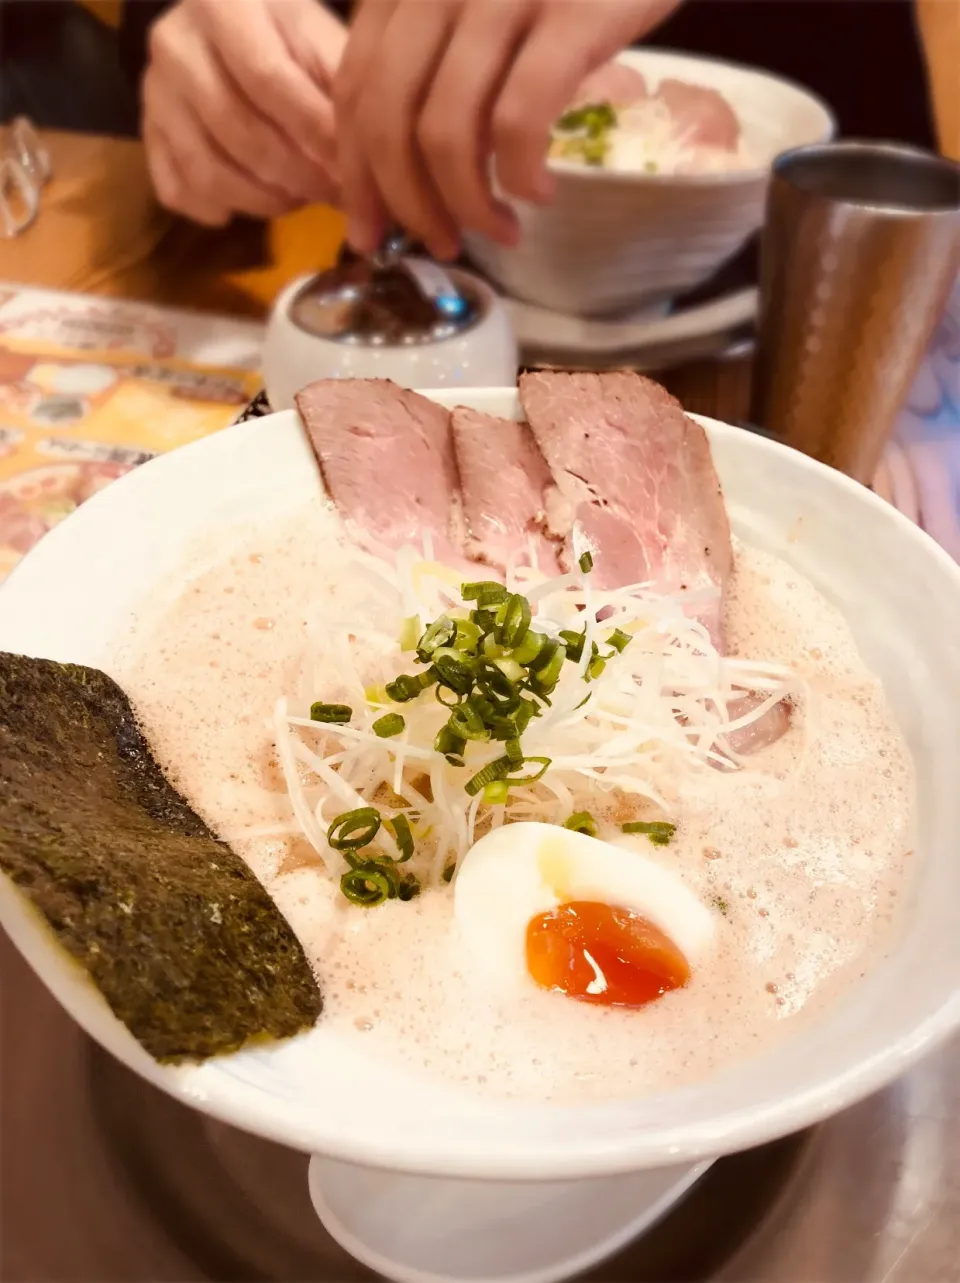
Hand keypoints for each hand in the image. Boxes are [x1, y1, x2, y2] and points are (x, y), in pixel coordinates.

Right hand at [143, 0, 346, 225]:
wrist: (222, 25)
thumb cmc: (285, 32)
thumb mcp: (318, 36)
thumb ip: (340, 87)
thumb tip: (366, 164)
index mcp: (220, 4)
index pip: (269, 79)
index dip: (316, 132)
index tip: (354, 166)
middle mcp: (173, 44)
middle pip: (240, 132)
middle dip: (298, 176)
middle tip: (336, 194)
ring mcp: (153, 93)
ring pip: (208, 172)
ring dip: (265, 201)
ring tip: (302, 198)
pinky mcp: (146, 133)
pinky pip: (179, 191)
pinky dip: (221, 210)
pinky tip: (255, 204)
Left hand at [335, 0, 679, 258]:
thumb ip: (433, 51)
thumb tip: (405, 163)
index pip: (353, 88)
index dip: (356, 172)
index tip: (371, 230)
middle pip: (388, 121)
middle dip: (408, 204)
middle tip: (442, 244)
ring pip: (445, 133)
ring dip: (467, 205)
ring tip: (501, 231)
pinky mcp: (568, 15)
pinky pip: (518, 121)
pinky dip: (520, 175)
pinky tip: (539, 192)